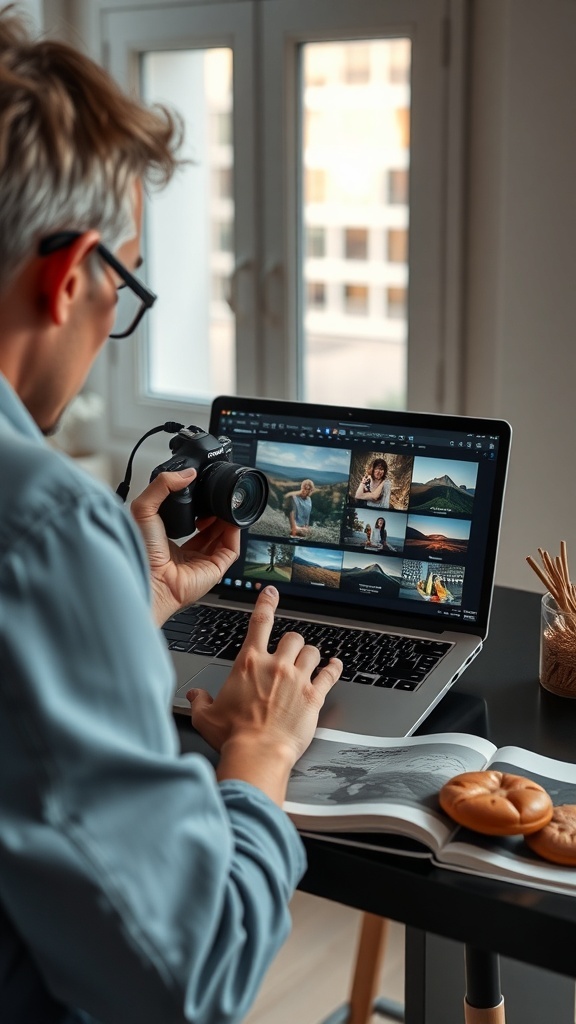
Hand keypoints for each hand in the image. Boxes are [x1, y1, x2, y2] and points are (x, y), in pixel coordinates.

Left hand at [130, 468, 239, 624]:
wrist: (150, 578)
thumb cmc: (142, 552)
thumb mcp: (144, 508)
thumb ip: (162, 485)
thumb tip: (186, 474)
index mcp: (168, 543)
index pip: (189, 524)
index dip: (198, 508)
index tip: (202, 493)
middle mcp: (186, 554)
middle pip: (209, 530)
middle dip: (215, 514)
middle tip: (216, 499)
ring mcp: (202, 563)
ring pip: (222, 538)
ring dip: (226, 521)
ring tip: (224, 505)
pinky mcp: (215, 570)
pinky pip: (231, 549)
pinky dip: (234, 533)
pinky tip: (230, 520)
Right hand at [187, 586, 341, 803]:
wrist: (258, 754)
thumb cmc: (233, 736)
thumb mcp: (206, 716)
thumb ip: (200, 701)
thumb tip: (194, 695)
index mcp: (249, 663)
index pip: (260, 622)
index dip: (267, 603)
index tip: (271, 593)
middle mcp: (276, 666)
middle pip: (293, 637)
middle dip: (292, 643)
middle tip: (289, 652)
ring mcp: (298, 679)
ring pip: (312, 652)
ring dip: (310, 655)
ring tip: (308, 661)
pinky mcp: (314, 696)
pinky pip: (330, 674)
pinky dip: (334, 668)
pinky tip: (335, 666)